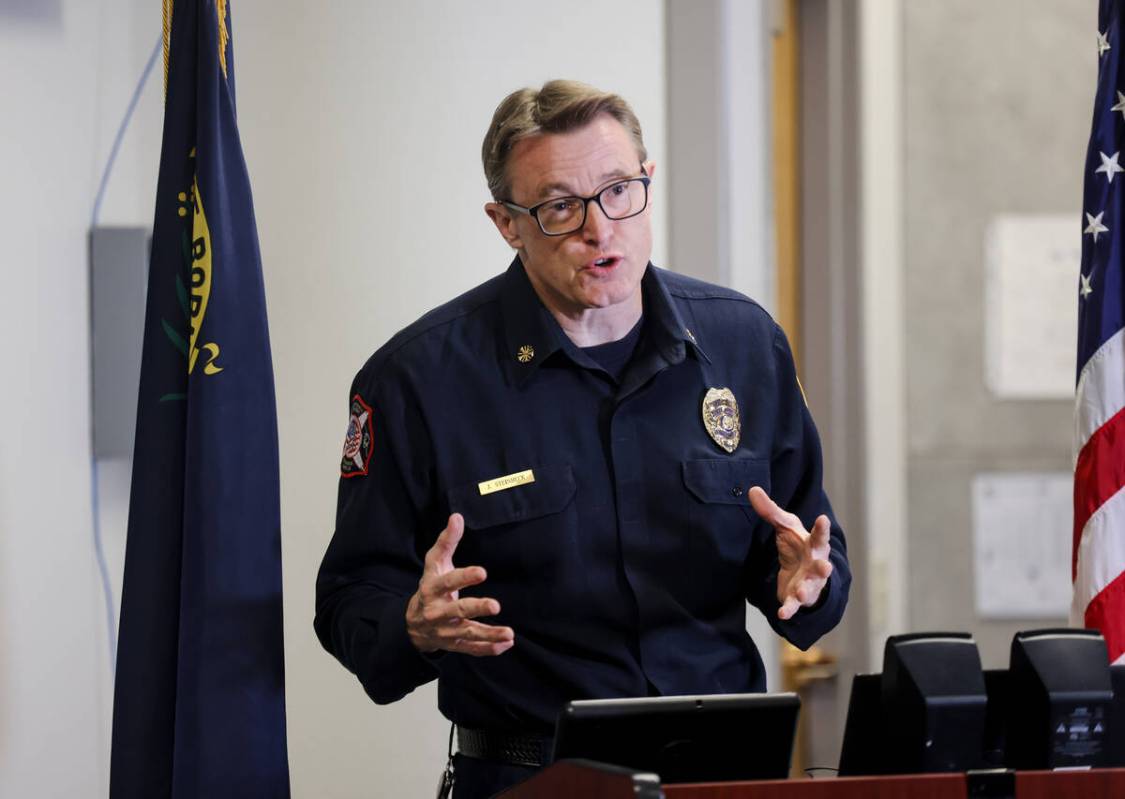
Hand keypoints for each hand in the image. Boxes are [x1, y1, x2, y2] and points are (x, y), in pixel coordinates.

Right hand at [405, 513, 514, 655]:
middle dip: (476, 608)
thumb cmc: (430, 587)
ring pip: (468, 634)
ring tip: (509, 633)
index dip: (464, 577)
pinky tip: (506, 644)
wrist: (413, 624)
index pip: (448, 582)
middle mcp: (438, 612)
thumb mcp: (434, 564)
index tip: (482, 572)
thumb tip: (457, 517)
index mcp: (432, 589)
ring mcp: (447, 631)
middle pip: (458, 611)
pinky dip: (489, 648)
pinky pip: (472, 649)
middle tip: (495, 605)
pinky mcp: (455, 644)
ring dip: (489, 634)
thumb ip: (447, 542)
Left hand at [747, 487, 832, 620]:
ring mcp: (809, 583)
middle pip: (822, 566)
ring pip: (810, 589)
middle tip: (825, 566)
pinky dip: (789, 610)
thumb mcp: (785, 526)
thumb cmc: (798, 545)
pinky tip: (782, 615)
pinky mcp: (798, 597)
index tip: (822, 519)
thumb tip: (752, 489)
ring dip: (806, 592)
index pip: (819, 535)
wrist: (801, 573)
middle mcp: (816, 565)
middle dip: (823, 568)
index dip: (821, 528)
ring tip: (801, 593)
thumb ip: (770, 511)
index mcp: (814, 545)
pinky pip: (794, 605)